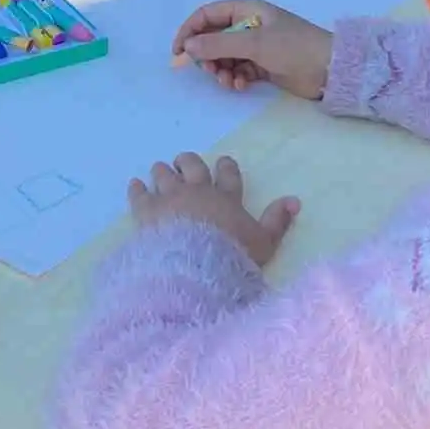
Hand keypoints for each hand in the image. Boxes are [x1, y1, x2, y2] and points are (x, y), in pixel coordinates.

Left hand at [130, 153, 298, 267]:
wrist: (197, 267)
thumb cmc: (233, 256)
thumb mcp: (264, 243)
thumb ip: (277, 221)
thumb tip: (295, 201)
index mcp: (226, 199)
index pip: (228, 175)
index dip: (225, 166)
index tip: (222, 162)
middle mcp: (197, 192)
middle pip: (192, 166)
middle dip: (187, 162)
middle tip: (183, 162)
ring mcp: (170, 198)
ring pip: (164, 174)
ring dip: (162, 171)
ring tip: (159, 170)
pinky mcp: (147, 210)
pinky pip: (139, 193)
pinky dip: (137, 188)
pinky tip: (135, 184)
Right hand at [171, 0, 331, 97]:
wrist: (330, 69)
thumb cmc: (293, 47)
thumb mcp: (254, 43)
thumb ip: (218, 44)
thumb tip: (187, 48)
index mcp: (246, 9)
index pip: (207, 15)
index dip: (189, 31)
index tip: (178, 53)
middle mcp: (248, 25)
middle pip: (213, 37)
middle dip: (207, 55)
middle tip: (209, 71)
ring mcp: (256, 45)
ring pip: (224, 56)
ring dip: (220, 69)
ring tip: (227, 82)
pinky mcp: (263, 64)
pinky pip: (238, 69)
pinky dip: (235, 77)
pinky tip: (240, 85)